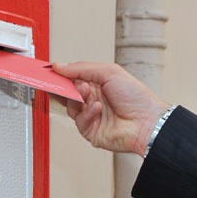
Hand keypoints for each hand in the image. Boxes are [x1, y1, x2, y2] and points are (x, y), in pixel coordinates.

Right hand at [52, 62, 169, 154]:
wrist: (146, 121)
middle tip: (64, 83)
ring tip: (87, 94)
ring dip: (78, 99)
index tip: (49, 72)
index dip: (60, 76)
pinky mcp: (90, 131)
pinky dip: (87, 113)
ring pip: (70, 107)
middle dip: (66, 87)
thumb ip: (81, 68)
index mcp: (96, 84)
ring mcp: (91, 116)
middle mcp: (92, 99)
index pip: (71, 79)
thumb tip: (61, 66)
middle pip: (67, 93)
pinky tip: (97, 108)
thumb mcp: (109, 72)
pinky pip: (79, 121)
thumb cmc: (135, 97)